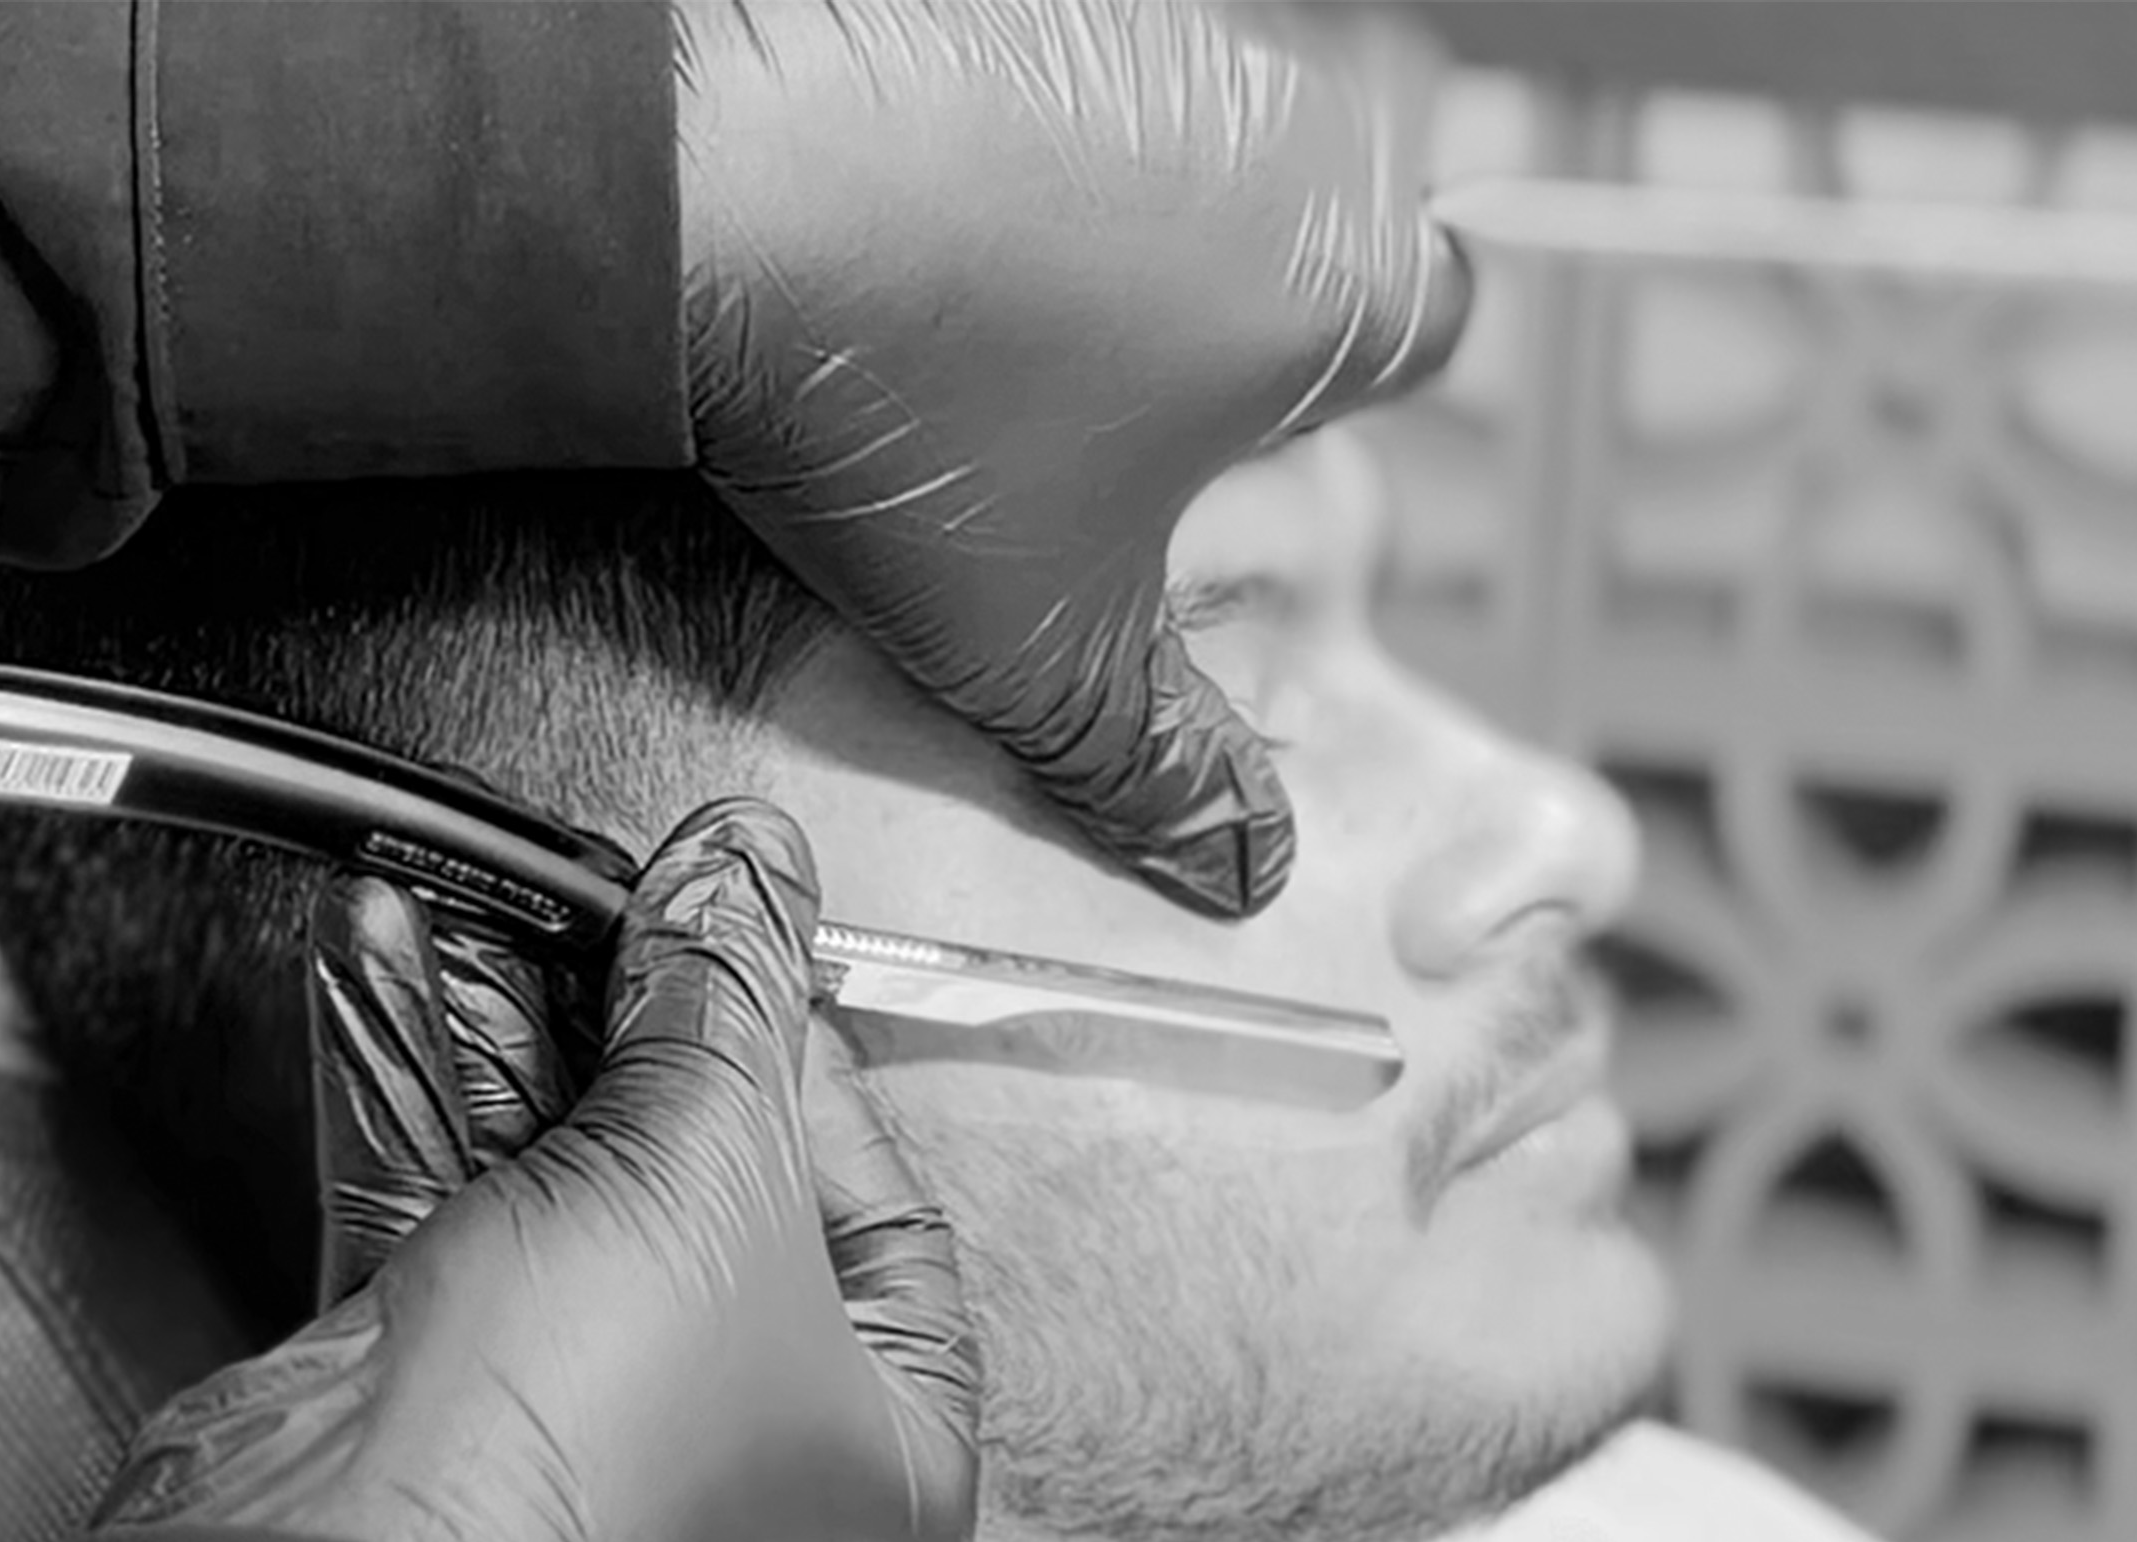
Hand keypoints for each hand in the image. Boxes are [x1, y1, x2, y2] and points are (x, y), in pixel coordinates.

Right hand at [97, 800, 979, 1541]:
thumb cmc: (589, 1461)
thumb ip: (729, 995)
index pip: (884, 1214)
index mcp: (889, 1464)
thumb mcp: (711, 1166)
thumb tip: (751, 868)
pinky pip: (439, 1220)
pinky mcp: (431, 1414)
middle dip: (627, 1028)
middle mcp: (741, 1473)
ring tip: (470, 899)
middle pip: (704, 1193)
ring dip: (498, 1036)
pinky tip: (377, 964)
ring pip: (552, 1196)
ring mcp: (578, 1447)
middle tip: (599, 899)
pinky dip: (405, 1090)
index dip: (806, 1061)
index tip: (740, 939)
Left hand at [675, 0, 1466, 917]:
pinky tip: (894, 250)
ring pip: (1181, 165)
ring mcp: (1157, 34)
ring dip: (1104, 250)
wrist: (700, 199)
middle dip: (1212, 345)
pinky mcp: (1030, 2)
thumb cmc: (904, 415)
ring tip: (962, 352)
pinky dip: (994, 165)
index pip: (1436, 334)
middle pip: (1306, 243)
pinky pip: (1051, 93)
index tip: (1223, 474)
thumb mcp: (1038, 646)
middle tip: (1076, 438)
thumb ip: (1160, 758)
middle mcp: (1286, 123)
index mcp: (1343, 281)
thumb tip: (1245, 861)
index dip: (1332, 418)